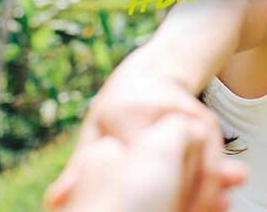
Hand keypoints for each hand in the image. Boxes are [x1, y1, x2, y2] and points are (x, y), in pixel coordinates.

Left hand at [45, 70, 246, 210]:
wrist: (158, 68)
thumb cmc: (119, 104)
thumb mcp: (97, 129)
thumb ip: (81, 167)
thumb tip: (54, 202)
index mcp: (125, 113)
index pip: (134, 164)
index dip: (134, 195)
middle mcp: (161, 112)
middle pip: (170, 169)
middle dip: (173, 201)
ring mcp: (189, 116)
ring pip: (198, 169)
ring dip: (198, 200)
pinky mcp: (208, 123)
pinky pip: (212, 164)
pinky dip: (210, 190)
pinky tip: (207, 209)